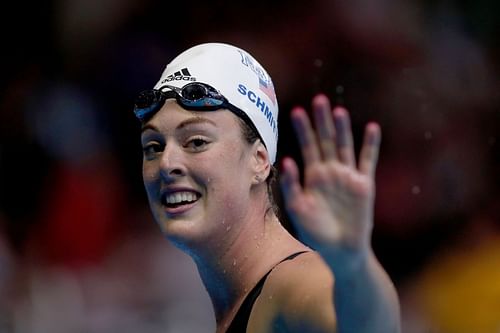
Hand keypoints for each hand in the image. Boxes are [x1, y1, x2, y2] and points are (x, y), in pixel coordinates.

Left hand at [280, 94, 380, 263]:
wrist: (341, 251)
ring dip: (342, 129)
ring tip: (338, 111)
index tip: (295, 111)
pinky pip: (368, 160)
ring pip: (345, 146)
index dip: (302, 129)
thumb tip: (287, 160)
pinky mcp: (365, 185)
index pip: (307, 146)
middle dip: (322, 121)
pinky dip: (370, 144)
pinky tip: (372, 127)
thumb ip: (293, 186)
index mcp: (313, 176)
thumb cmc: (316, 233)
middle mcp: (330, 172)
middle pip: (326, 140)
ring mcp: (348, 176)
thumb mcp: (298, 209)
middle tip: (318, 100)